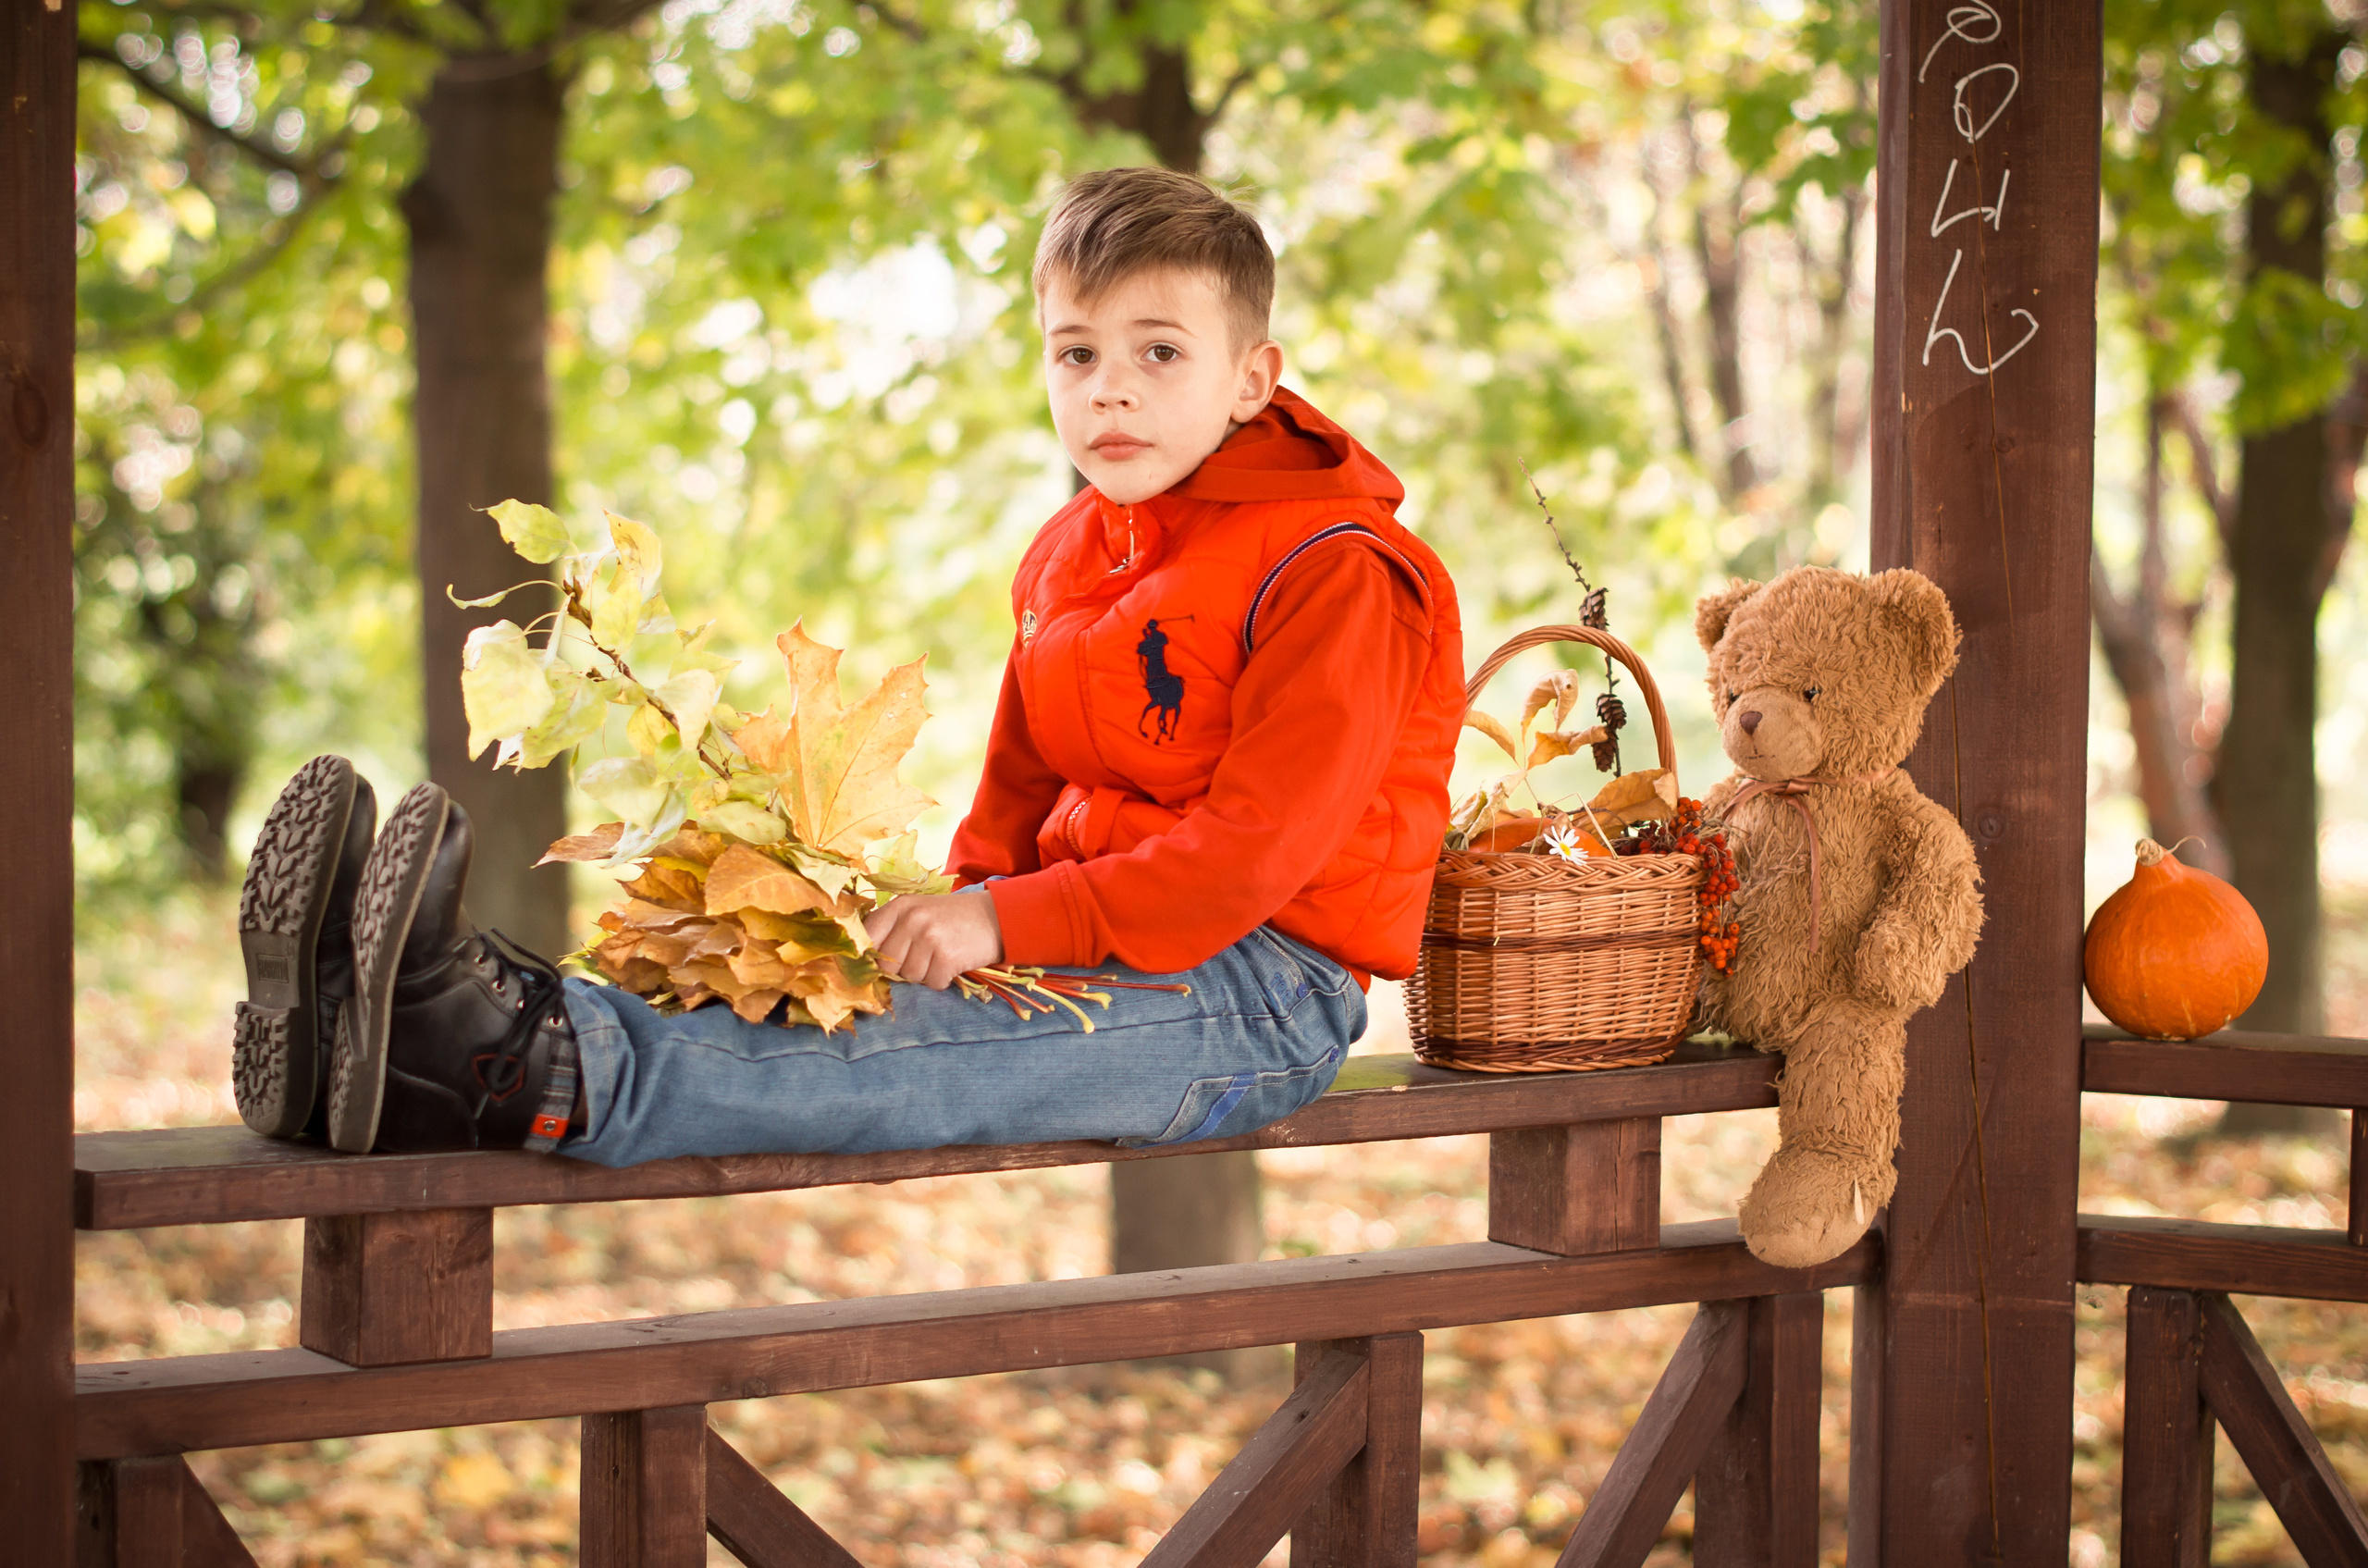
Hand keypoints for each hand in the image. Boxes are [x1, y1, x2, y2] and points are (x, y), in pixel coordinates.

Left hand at [865, 890, 1004, 990]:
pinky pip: (932, 983)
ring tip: (939, 958)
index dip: (871, 956)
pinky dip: (942, 980)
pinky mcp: (947, 957)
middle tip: (922, 958)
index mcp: (900, 906)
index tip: (882, 962)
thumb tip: (867, 961)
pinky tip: (952, 964)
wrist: (996, 917)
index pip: (867, 938)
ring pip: (910, 977)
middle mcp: (912, 919)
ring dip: (925, 975)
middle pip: (887, 965)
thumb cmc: (952, 918)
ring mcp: (930, 937)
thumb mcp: (918, 911)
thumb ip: (892, 928)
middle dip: (902, 969)